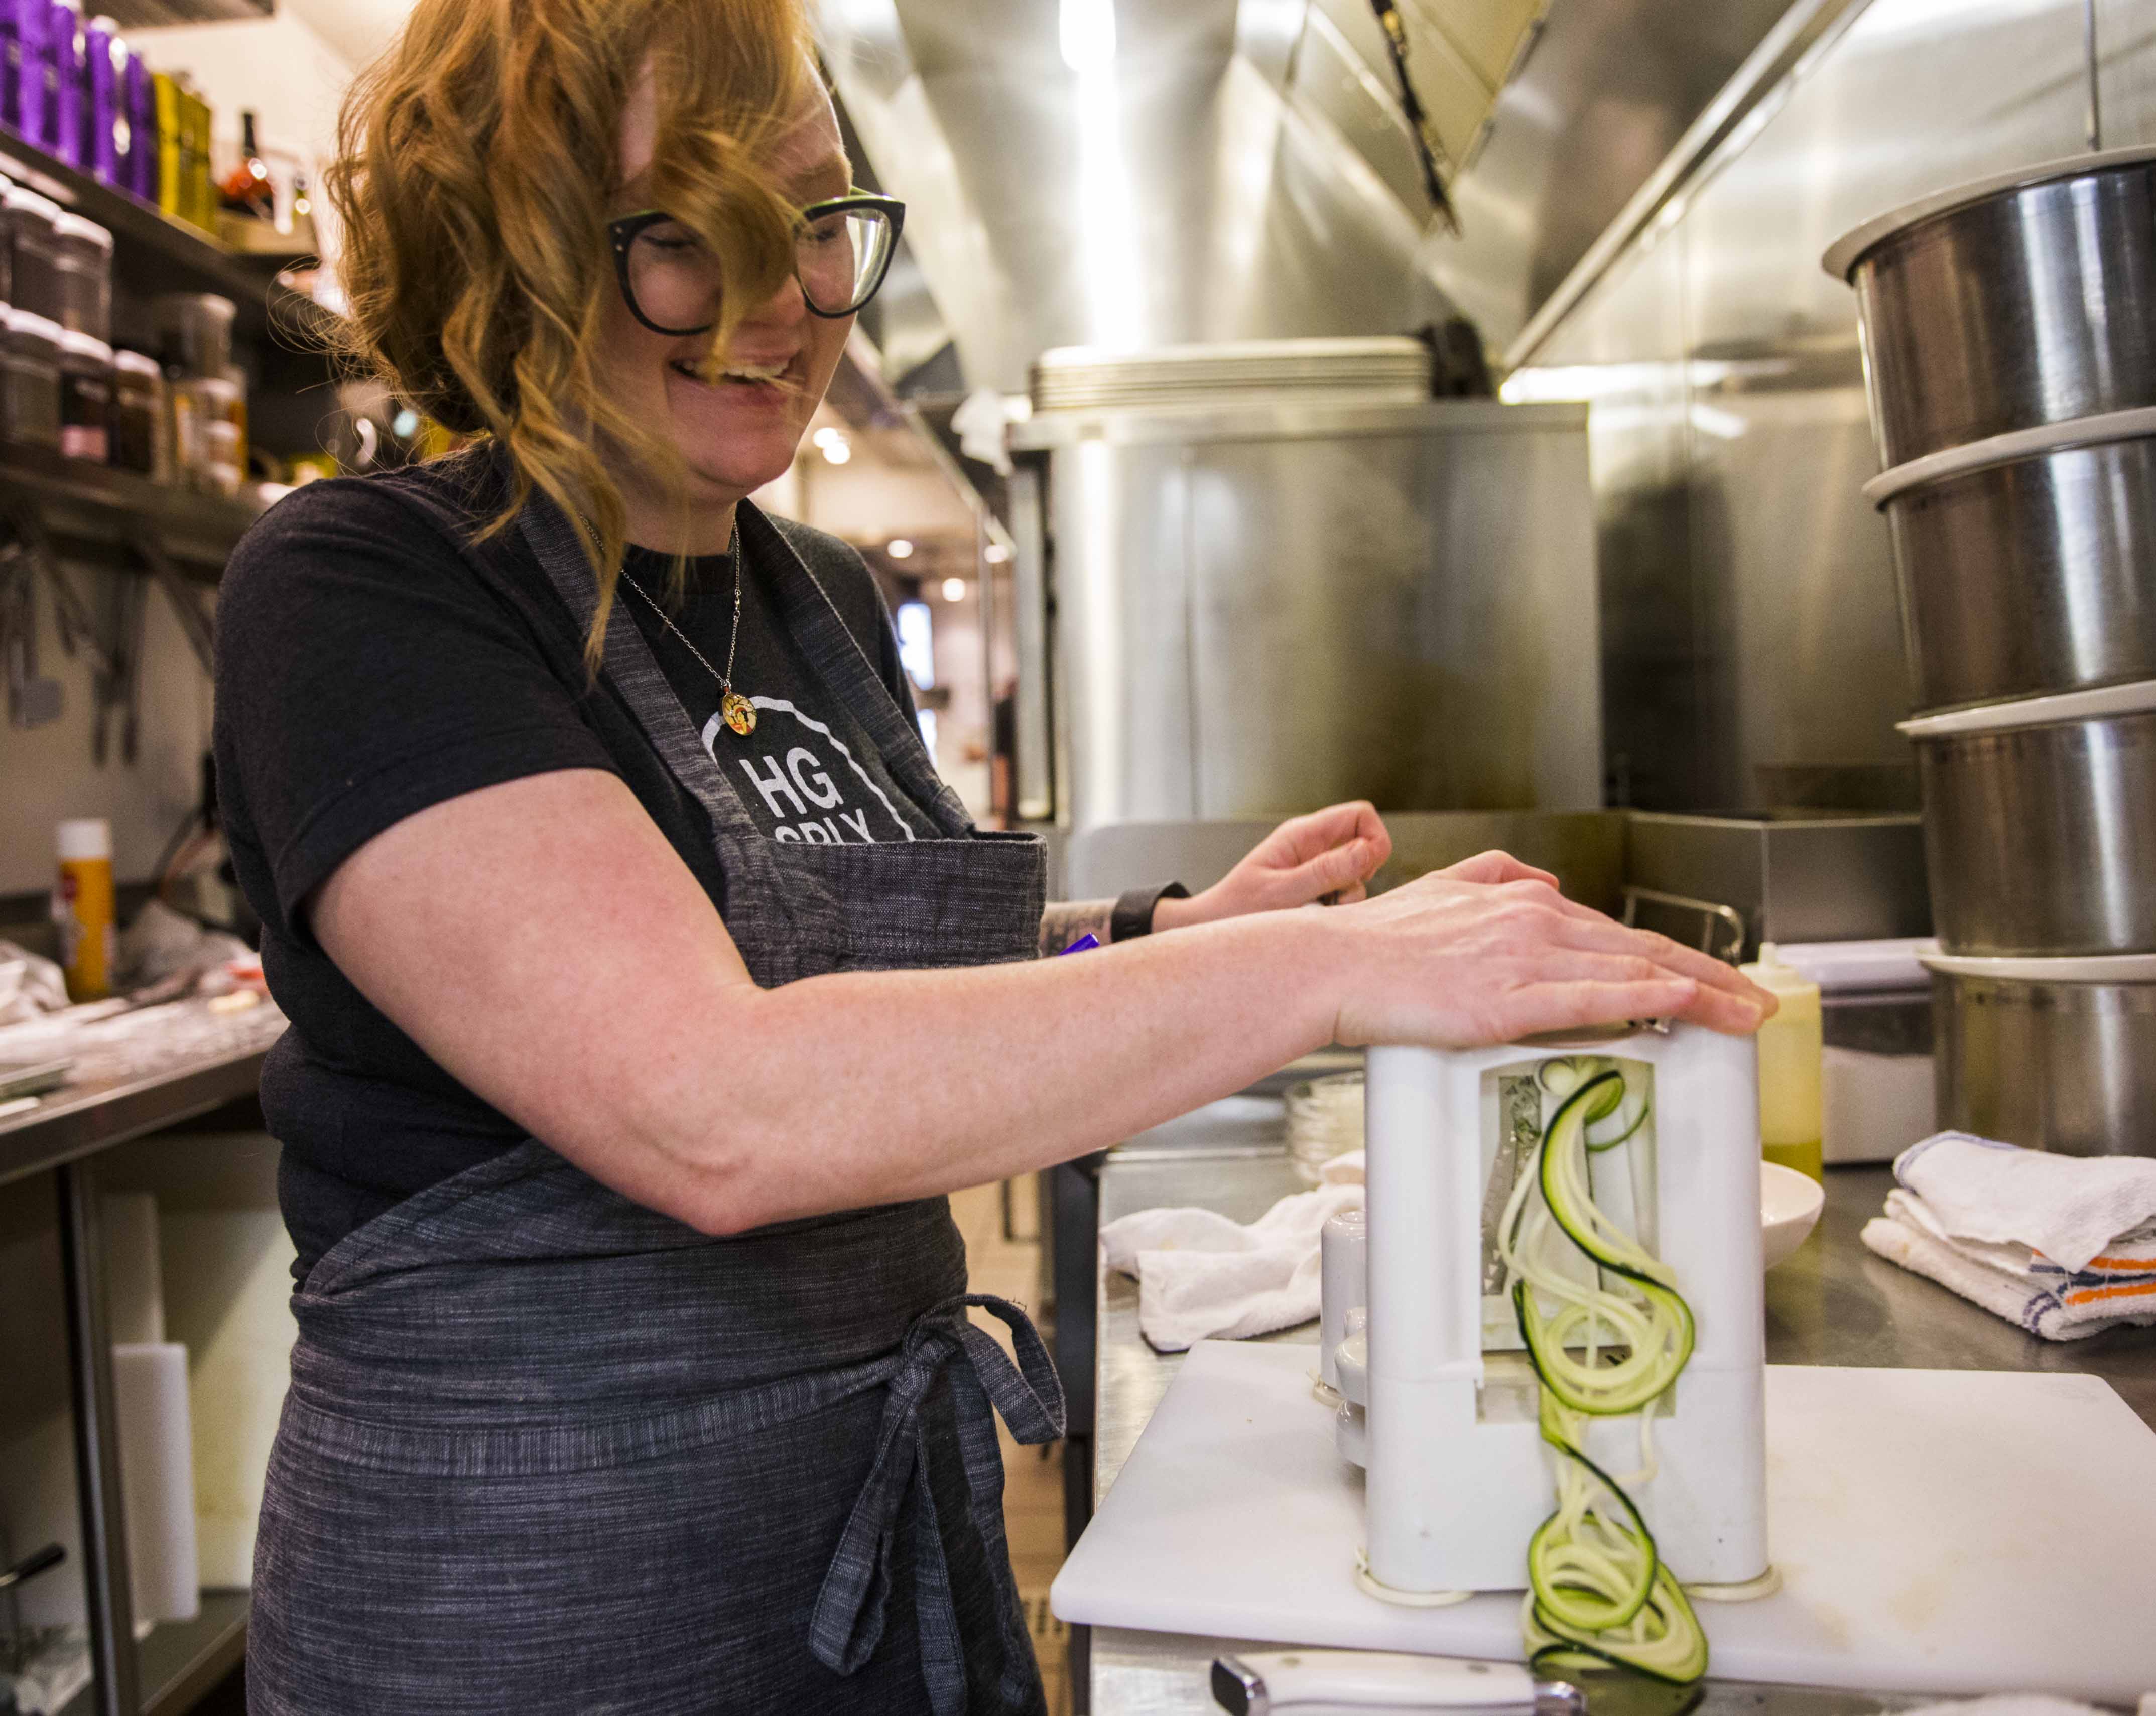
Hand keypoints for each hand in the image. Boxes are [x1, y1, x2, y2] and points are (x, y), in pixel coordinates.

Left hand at [1158, 802, 1392, 930]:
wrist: (1211, 927)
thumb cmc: (1236, 909)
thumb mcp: (1281, 893)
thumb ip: (1325, 872)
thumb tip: (1370, 851)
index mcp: (1303, 834)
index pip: (1360, 815)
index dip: (1375, 839)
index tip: (1366, 871)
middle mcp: (1312, 846)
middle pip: (1364, 844)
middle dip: (1362, 874)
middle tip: (1338, 897)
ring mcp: (1314, 867)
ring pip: (1357, 874)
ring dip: (1347, 898)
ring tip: (1313, 913)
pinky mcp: (1314, 888)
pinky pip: (1343, 893)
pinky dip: (1336, 909)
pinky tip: (1311, 920)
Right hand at [1315, 849, 1774, 1048]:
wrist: (1330, 963)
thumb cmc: (1377, 942)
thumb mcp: (1445, 886)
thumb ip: (1497, 875)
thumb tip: (1547, 881)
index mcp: (1522, 901)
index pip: (1618, 932)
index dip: (1676, 956)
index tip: (1714, 977)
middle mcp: (1535, 920)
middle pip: (1643, 949)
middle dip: (1712, 977)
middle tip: (1758, 1003)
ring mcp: (1525, 959)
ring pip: (1635, 972)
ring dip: (1704, 993)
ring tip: (1747, 1017)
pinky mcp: (1508, 1000)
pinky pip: (1599, 998)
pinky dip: (1655, 998)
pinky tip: (1692, 1006)